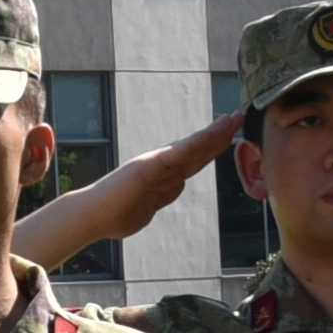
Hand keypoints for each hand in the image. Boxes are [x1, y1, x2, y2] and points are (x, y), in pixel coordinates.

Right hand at [16, 109, 233, 268]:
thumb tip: (179, 185)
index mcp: (164, 174)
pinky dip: (197, 143)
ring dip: (214, 133)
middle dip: (220, 134)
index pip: (195, 159)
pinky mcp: (148, 167)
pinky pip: (178, 154)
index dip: (214, 146)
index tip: (231, 135)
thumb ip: (165, 194)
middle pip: (198, 149)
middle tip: (239, 116)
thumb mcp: (150, 205)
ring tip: (232, 119)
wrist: (92, 216)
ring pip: (193, 147)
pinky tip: (212, 134)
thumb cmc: (116, 214)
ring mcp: (156, 164)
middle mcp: (162, 164)